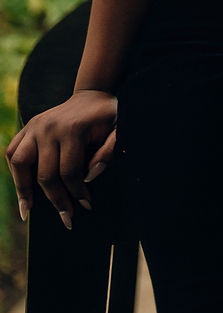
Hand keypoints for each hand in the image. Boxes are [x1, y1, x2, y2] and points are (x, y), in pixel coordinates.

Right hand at [5, 90, 117, 228]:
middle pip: (45, 174)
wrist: (92, 94)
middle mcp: (49, 127)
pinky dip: (15, 172)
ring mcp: (35, 126)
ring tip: (29, 211)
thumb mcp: (119, 128)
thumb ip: (110, 150)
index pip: (69, 171)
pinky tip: (23, 189)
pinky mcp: (28, 127)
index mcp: (72, 128)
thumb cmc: (108, 116)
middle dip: (56, 200)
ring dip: (24, 189)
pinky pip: (12, 152)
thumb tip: (90, 175)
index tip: (86, 206)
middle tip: (66, 218)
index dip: (77, 192)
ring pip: (20, 163)